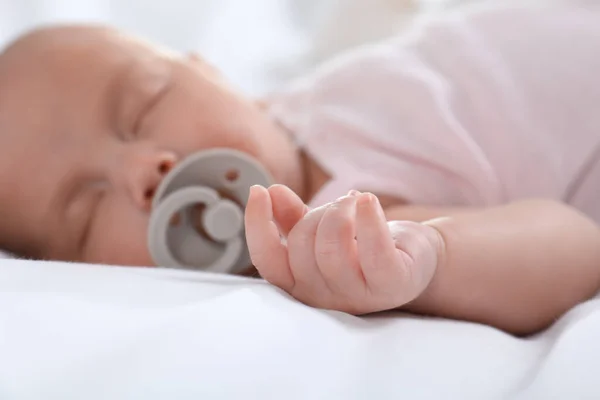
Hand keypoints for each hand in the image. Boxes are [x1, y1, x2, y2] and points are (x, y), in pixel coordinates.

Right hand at [244, 184, 443, 314]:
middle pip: (301, 246)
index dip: (257, 226)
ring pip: (331, 248)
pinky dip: (369, 218)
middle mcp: (326, 298)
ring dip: (341, 211)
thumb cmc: (362, 244)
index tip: (258, 191)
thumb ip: (292, 217)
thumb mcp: (324, 231)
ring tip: (357, 201)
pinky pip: (374, 251)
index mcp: (302, 285)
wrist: (415, 260)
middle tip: (342, 203)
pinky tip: (367, 199)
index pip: (268, 262)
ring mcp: (359, 296)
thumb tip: (269, 192)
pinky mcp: (393, 285)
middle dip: (318, 213)